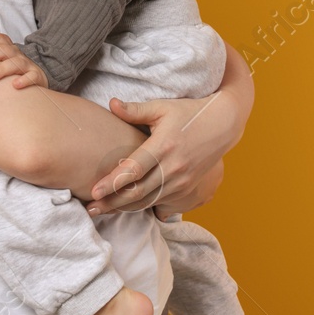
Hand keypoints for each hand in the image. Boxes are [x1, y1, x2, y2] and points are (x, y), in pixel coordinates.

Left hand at [0, 31, 48, 89]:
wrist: (37, 78)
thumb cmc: (15, 69)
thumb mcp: (5, 57)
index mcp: (9, 49)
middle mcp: (18, 55)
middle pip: (5, 51)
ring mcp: (28, 65)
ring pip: (16, 63)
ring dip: (3, 69)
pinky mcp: (37, 76)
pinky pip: (32, 77)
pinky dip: (24, 80)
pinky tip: (15, 85)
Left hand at [84, 93, 237, 214]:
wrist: (223, 125)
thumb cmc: (190, 113)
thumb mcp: (163, 107)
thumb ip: (136, 110)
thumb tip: (111, 104)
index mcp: (164, 146)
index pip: (134, 169)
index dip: (112, 182)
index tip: (94, 191)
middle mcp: (174, 167)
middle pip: (138, 192)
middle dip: (112, 202)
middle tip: (90, 207)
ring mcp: (182, 181)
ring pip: (148, 202)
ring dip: (124, 208)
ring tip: (102, 210)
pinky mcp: (187, 189)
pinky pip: (161, 204)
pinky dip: (143, 207)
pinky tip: (126, 209)